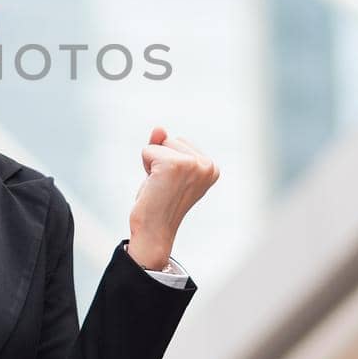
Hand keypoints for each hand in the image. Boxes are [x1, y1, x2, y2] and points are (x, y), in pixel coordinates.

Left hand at [128, 126, 219, 269]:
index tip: (172, 184)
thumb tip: (159, 128)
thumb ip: (164, 145)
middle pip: (170, 139)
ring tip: (160, 187)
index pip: (179, 142)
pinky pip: (148, 150)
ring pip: (158, 144)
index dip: (168, 161)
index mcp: (212, 167)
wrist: (154, 230)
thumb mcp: (166, 169)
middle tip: (164, 187)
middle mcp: (207, 165)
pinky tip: (154, 186)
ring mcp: (192, 164)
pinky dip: (146, 166)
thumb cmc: (160, 202)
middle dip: (159, 160)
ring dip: (152, 164)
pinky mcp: (173, 165)